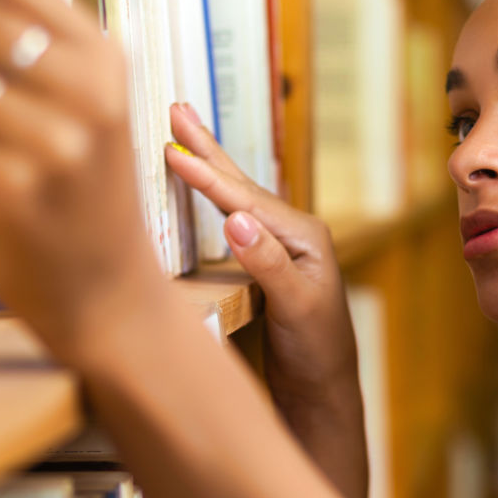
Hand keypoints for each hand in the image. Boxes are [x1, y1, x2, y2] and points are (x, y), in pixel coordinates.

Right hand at [165, 104, 359, 410]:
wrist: (324, 389)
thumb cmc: (319, 352)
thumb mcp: (297, 309)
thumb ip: (268, 264)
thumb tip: (235, 221)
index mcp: (305, 236)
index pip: (245, 200)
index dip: (206, 175)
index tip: (173, 148)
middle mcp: (294, 232)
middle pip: (241, 183)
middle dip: (207, 147)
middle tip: (178, 108)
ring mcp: (279, 245)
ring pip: (235, 195)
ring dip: (208, 164)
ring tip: (183, 133)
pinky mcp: (265, 261)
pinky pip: (232, 217)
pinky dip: (211, 195)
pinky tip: (200, 184)